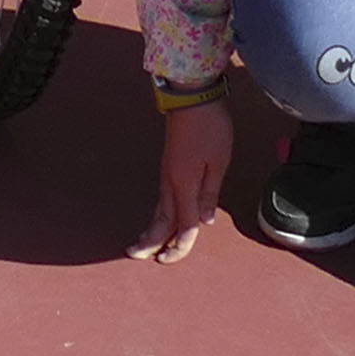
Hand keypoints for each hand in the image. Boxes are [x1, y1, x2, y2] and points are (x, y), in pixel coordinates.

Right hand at [136, 99, 234, 260]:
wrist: (191, 96)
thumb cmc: (209, 127)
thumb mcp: (218, 162)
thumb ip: (209, 193)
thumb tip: (204, 220)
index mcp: (183, 183)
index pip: (182, 223)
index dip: (180, 244)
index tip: (170, 259)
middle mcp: (171, 181)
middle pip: (162, 218)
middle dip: (151, 240)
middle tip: (136, 256)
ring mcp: (168, 172)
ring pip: (160, 208)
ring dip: (153, 228)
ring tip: (144, 243)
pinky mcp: (170, 165)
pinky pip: (164, 197)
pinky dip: (160, 213)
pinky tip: (162, 216)